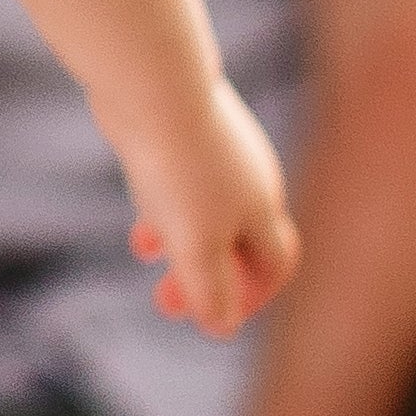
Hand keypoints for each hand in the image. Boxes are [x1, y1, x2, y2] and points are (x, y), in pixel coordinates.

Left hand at [124, 83, 298, 337]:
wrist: (153, 84)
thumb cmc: (178, 168)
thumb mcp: (196, 244)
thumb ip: (210, 290)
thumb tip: (221, 330)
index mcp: (263, 208)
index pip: (276, 264)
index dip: (251, 298)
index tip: (211, 317)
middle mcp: (248, 179)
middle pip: (239, 242)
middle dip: (206, 278)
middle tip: (164, 304)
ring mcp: (217, 154)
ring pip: (205, 211)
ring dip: (180, 243)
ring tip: (147, 254)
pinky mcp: (181, 133)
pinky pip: (179, 184)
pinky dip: (162, 210)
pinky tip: (138, 221)